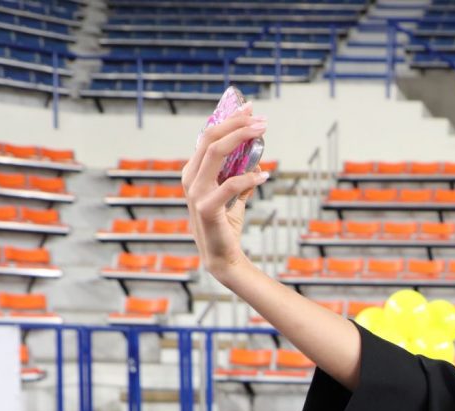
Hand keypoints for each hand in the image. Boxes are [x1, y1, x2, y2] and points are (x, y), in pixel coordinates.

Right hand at [181, 101, 268, 281]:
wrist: (223, 258)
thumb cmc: (226, 225)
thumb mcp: (234, 196)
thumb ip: (240, 177)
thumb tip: (256, 160)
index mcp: (193, 172)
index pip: (208, 136)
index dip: (228, 119)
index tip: (250, 108)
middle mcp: (190, 178)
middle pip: (210, 138)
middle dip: (236, 123)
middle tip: (260, 118)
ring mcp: (196, 192)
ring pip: (216, 153)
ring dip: (241, 138)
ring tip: (263, 132)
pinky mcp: (207, 208)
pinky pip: (230, 184)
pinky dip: (249, 177)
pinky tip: (264, 174)